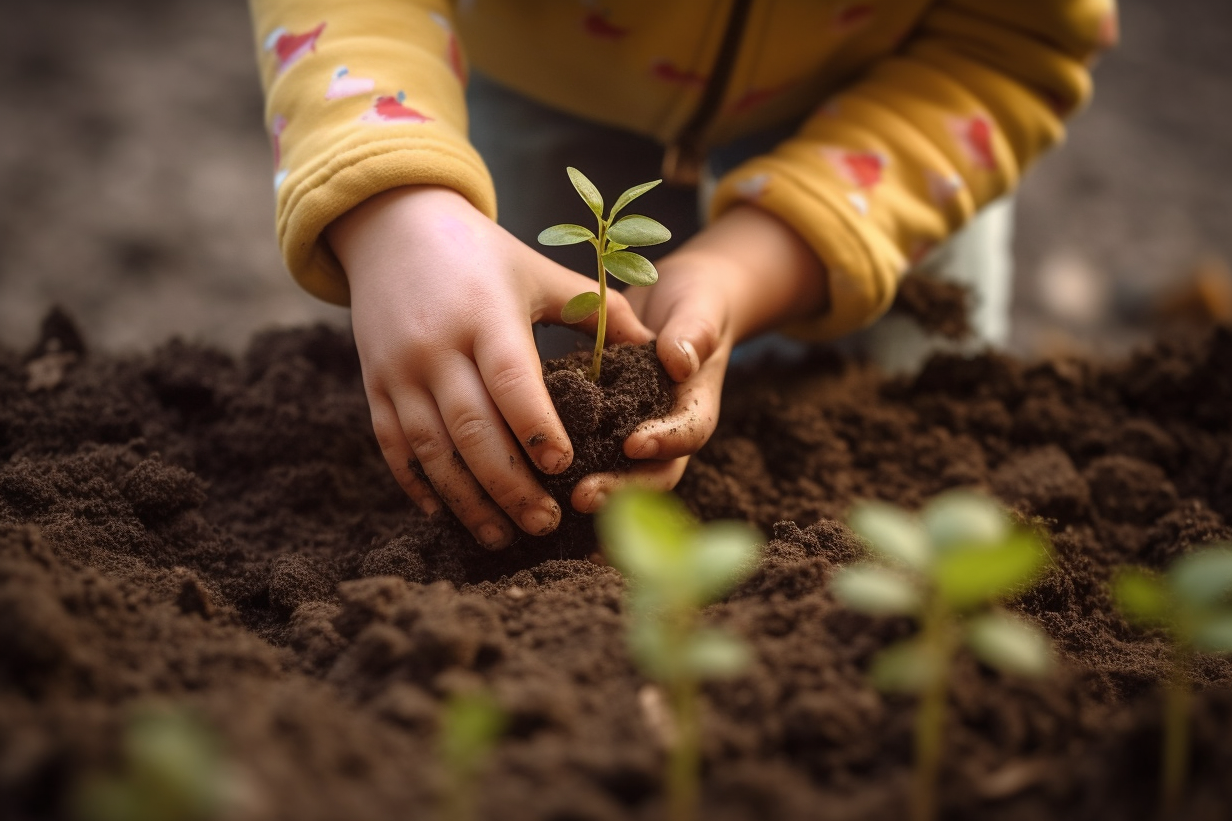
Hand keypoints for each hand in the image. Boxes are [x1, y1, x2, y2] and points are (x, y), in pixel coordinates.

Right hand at [327, 186, 651, 547]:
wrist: (392, 228)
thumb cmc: (481, 254)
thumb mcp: (537, 271)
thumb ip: (595, 309)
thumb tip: (654, 346)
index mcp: (485, 314)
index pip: (511, 379)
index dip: (536, 426)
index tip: (564, 466)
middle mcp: (436, 346)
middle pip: (472, 428)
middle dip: (510, 484)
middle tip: (546, 523)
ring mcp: (399, 369)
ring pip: (432, 449)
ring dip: (467, 499)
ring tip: (503, 535)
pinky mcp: (374, 386)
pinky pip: (393, 446)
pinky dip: (418, 485)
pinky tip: (446, 515)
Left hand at [570, 205, 828, 512]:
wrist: (681, 304)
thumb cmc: (696, 304)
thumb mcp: (700, 309)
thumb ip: (694, 333)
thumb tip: (680, 362)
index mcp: (695, 405)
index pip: (688, 433)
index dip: (664, 442)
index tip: (633, 443)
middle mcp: (668, 430)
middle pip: (652, 473)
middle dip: (620, 489)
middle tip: (582, 497)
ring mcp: (637, 433)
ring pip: (618, 473)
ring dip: (591, 491)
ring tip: (553, 502)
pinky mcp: (606, 428)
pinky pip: (589, 454)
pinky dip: (565, 470)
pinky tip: (528, 480)